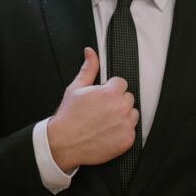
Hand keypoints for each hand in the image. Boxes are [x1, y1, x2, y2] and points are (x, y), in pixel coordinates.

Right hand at [47, 47, 138, 171]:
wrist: (63, 143)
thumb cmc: (68, 117)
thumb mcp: (76, 88)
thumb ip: (88, 68)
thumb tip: (90, 52)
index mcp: (110, 93)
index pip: (121, 83)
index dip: (109, 90)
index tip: (100, 98)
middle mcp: (121, 108)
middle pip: (128, 98)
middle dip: (117, 101)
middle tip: (100, 110)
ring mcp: (125, 125)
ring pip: (133, 114)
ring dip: (123, 116)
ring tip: (104, 121)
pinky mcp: (127, 139)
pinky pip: (132, 130)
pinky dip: (122, 132)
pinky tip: (107, 132)